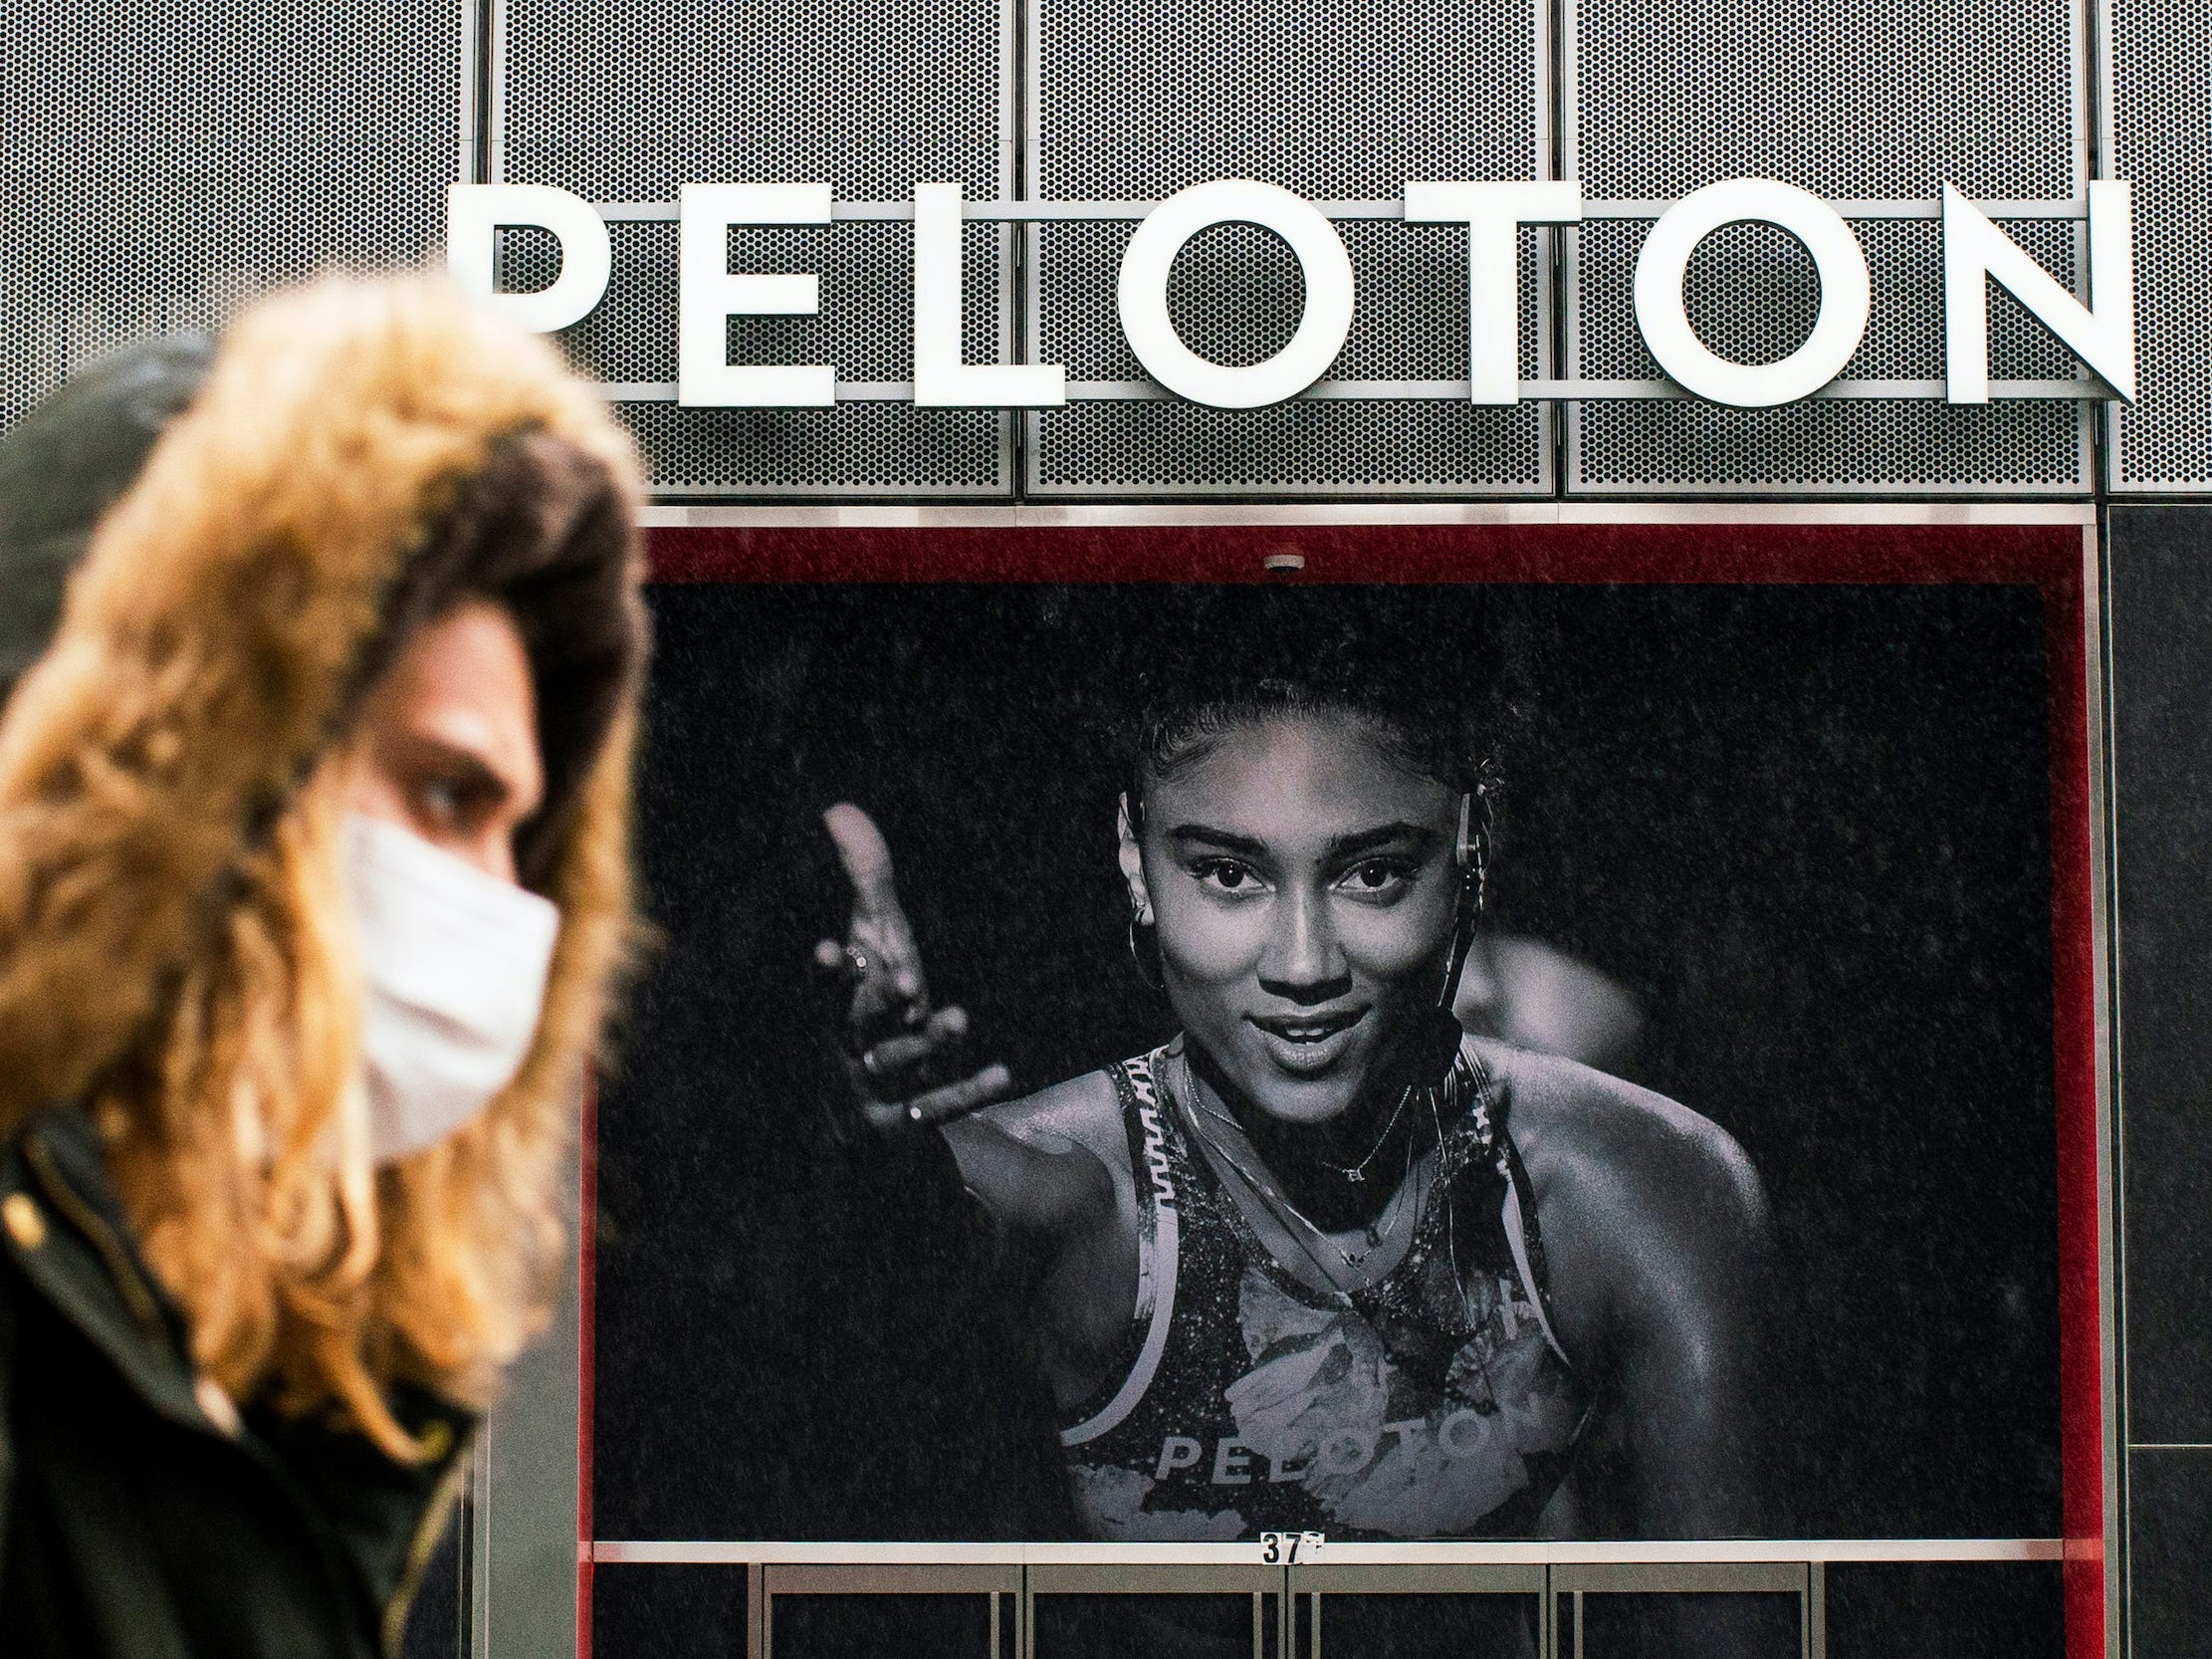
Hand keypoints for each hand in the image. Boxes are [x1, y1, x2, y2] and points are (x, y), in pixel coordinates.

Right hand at [813, 803, 1012, 1133]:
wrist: (856, 1128)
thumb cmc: (871, 1013)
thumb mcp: (873, 946)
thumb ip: (865, 882)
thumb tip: (840, 809)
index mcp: (834, 1009)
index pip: (823, 989)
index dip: (827, 972)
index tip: (830, 949)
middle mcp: (845, 1050)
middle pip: (855, 1025)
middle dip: (876, 1004)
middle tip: (903, 981)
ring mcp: (870, 1093)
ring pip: (894, 1066)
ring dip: (925, 1042)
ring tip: (958, 1017)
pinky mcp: (901, 1128)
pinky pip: (935, 1109)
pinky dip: (967, 1091)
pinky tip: (1003, 1073)